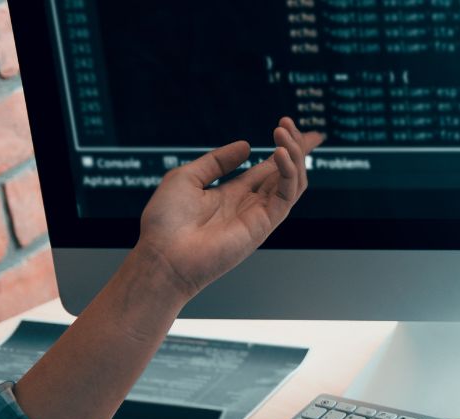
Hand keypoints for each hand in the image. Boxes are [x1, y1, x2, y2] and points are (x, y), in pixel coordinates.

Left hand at [134, 117, 322, 299]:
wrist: (163, 255)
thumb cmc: (167, 222)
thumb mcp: (186, 177)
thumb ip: (217, 162)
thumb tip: (247, 146)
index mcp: (233, 194)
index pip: (268, 168)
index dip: (283, 149)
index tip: (290, 126)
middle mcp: (251, 204)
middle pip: (286, 172)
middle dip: (296, 146)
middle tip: (288, 122)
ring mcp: (260, 215)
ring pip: (293, 182)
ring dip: (293, 154)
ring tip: (282, 131)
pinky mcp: (264, 224)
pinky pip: (287, 195)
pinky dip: (289, 172)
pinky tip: (278, 152)